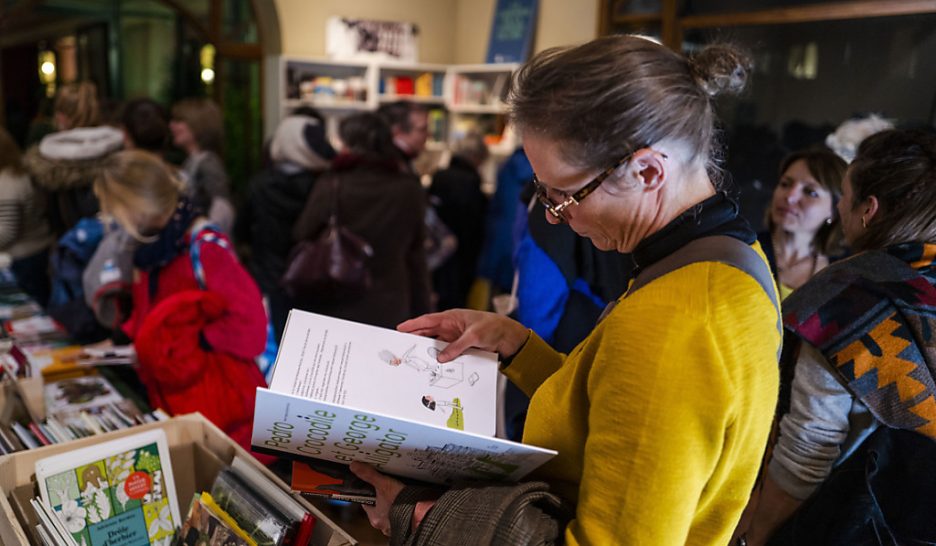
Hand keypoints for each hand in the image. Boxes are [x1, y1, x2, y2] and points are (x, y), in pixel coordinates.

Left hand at [350, 461, 404, 536]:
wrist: (421, 513)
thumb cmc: (402, 504)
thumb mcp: (383, 484)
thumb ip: (369, 475)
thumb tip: (355, 467)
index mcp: (375, 518)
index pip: (366, 505)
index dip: (369, 495)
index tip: (371, 488)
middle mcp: (384, 525)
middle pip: (379, 510)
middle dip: (383, 501)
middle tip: (388, 490)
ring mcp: (396, 526)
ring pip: (391, 514)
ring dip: (394, 506)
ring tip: (399, 494)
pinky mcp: (408, 525)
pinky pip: (403, 516)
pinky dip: (405, 510)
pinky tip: (408, 501)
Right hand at [397, 309, 528, 361]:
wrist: (508, 337)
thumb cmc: (493, 327)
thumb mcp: (475, 336)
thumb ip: (457, 346)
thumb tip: (441, 357)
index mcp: (452, 317)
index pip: (428, 320)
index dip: (413, 324)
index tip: (400, 328)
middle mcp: (450, 327)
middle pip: (428, 333)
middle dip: (415, 339)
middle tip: (401, 346)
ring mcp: (454, 337)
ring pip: (435, 344)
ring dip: (427, 351)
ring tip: (414, 358)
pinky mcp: (460, 347)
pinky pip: (446, 353)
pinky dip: (439, 358)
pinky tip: (433, 365)